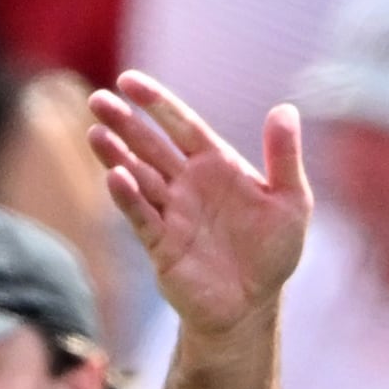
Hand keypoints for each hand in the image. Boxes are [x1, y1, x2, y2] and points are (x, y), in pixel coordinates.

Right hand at [88, 75, 312, 334]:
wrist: (253, 306)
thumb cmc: (271, 253)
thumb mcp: (291, 203)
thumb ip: (285, 158)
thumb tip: (286, 109)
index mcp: (214, 163)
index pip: (181, 124)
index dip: (156, 103)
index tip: (129, 83)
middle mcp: (186, 183)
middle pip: (150, 145)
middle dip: (125, 123)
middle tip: (98, 101)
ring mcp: (171, 213)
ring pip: (138, 176)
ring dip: (117, 156)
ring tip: (96, 133)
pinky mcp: (162, 245)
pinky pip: (143, 218)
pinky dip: (129, 198)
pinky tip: (116, 177)